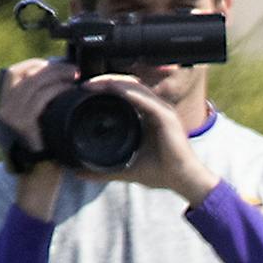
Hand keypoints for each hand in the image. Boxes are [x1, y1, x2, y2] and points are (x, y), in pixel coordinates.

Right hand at [0, 59, 75, 217]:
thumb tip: (57, 89)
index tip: (56, 63)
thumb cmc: (47, 160)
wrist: (39, 187)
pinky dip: (55, 90)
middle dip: (47, 66)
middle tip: (71, 67)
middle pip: (20, 73)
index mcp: (4, 109)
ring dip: (55, 75)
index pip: (11, 74)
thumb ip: (40, 112)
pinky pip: (37, 100)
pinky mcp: (22, 127)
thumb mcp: (40, 131)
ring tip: (75, 75)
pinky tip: (69, 88)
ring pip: (29, 83)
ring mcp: (9, 119)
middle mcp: (2, 112)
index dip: (34, 64)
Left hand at [79, 77, 218, 202]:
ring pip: (133, 87)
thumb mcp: (125, 168)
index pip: (123, 93)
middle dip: (103, 80)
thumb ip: (102, 169)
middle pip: (126, 85)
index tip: (81, 91)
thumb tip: (77, 173)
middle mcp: (156, 109)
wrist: (185, 181)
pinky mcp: (166, 116)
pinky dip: (126, 92)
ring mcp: (162, 110)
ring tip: (91, 84)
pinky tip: (111, 89)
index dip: (103, 88)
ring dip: (111, 82)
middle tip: (81, 83)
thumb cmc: (161, 173)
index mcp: (147, 116)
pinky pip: (144, 99)